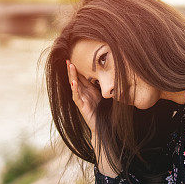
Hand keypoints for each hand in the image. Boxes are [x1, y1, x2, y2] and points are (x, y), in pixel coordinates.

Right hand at [66, 59, 116, 175]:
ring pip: (74, 85)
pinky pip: (76, 96)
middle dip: (72, 69)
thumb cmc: (105, 111)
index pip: (82, 76)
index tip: (76, 57)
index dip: (79, 67)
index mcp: (89, 90)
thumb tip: (116, 74)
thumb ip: (107, 86)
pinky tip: (73, 82)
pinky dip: (74, 89)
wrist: (104, 127)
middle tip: (68, 58)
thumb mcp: (107, 95)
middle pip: (76, 78)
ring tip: (70, 66)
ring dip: (71, 75)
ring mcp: (81, 100)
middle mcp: (84, 93)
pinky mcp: (81, 107)